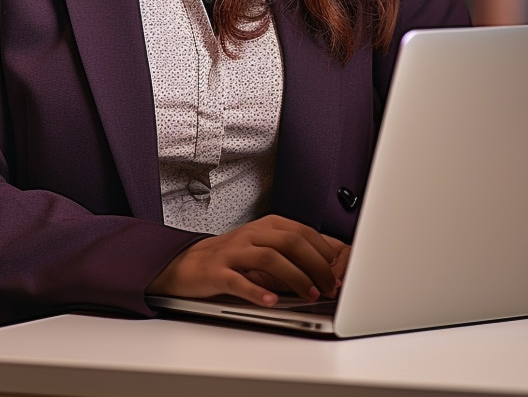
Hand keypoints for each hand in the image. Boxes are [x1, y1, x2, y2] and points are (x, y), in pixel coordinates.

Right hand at [147, 214, 350, 306]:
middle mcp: (251, 235)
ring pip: (269, 258)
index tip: (338, 271)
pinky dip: (257, 292)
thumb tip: (327, 264)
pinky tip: (271, 301)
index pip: (301, 231)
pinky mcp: (217, 272)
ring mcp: (234, 252)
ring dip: (294, 277)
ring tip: (309, 294)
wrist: (189, 262)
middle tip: (329, 286)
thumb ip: (290, 251)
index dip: (324, 252)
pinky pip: (239, 281)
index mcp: (265, 226)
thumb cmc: (232, 256)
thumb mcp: (263, 245)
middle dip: (315, 265)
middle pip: (289, 242)